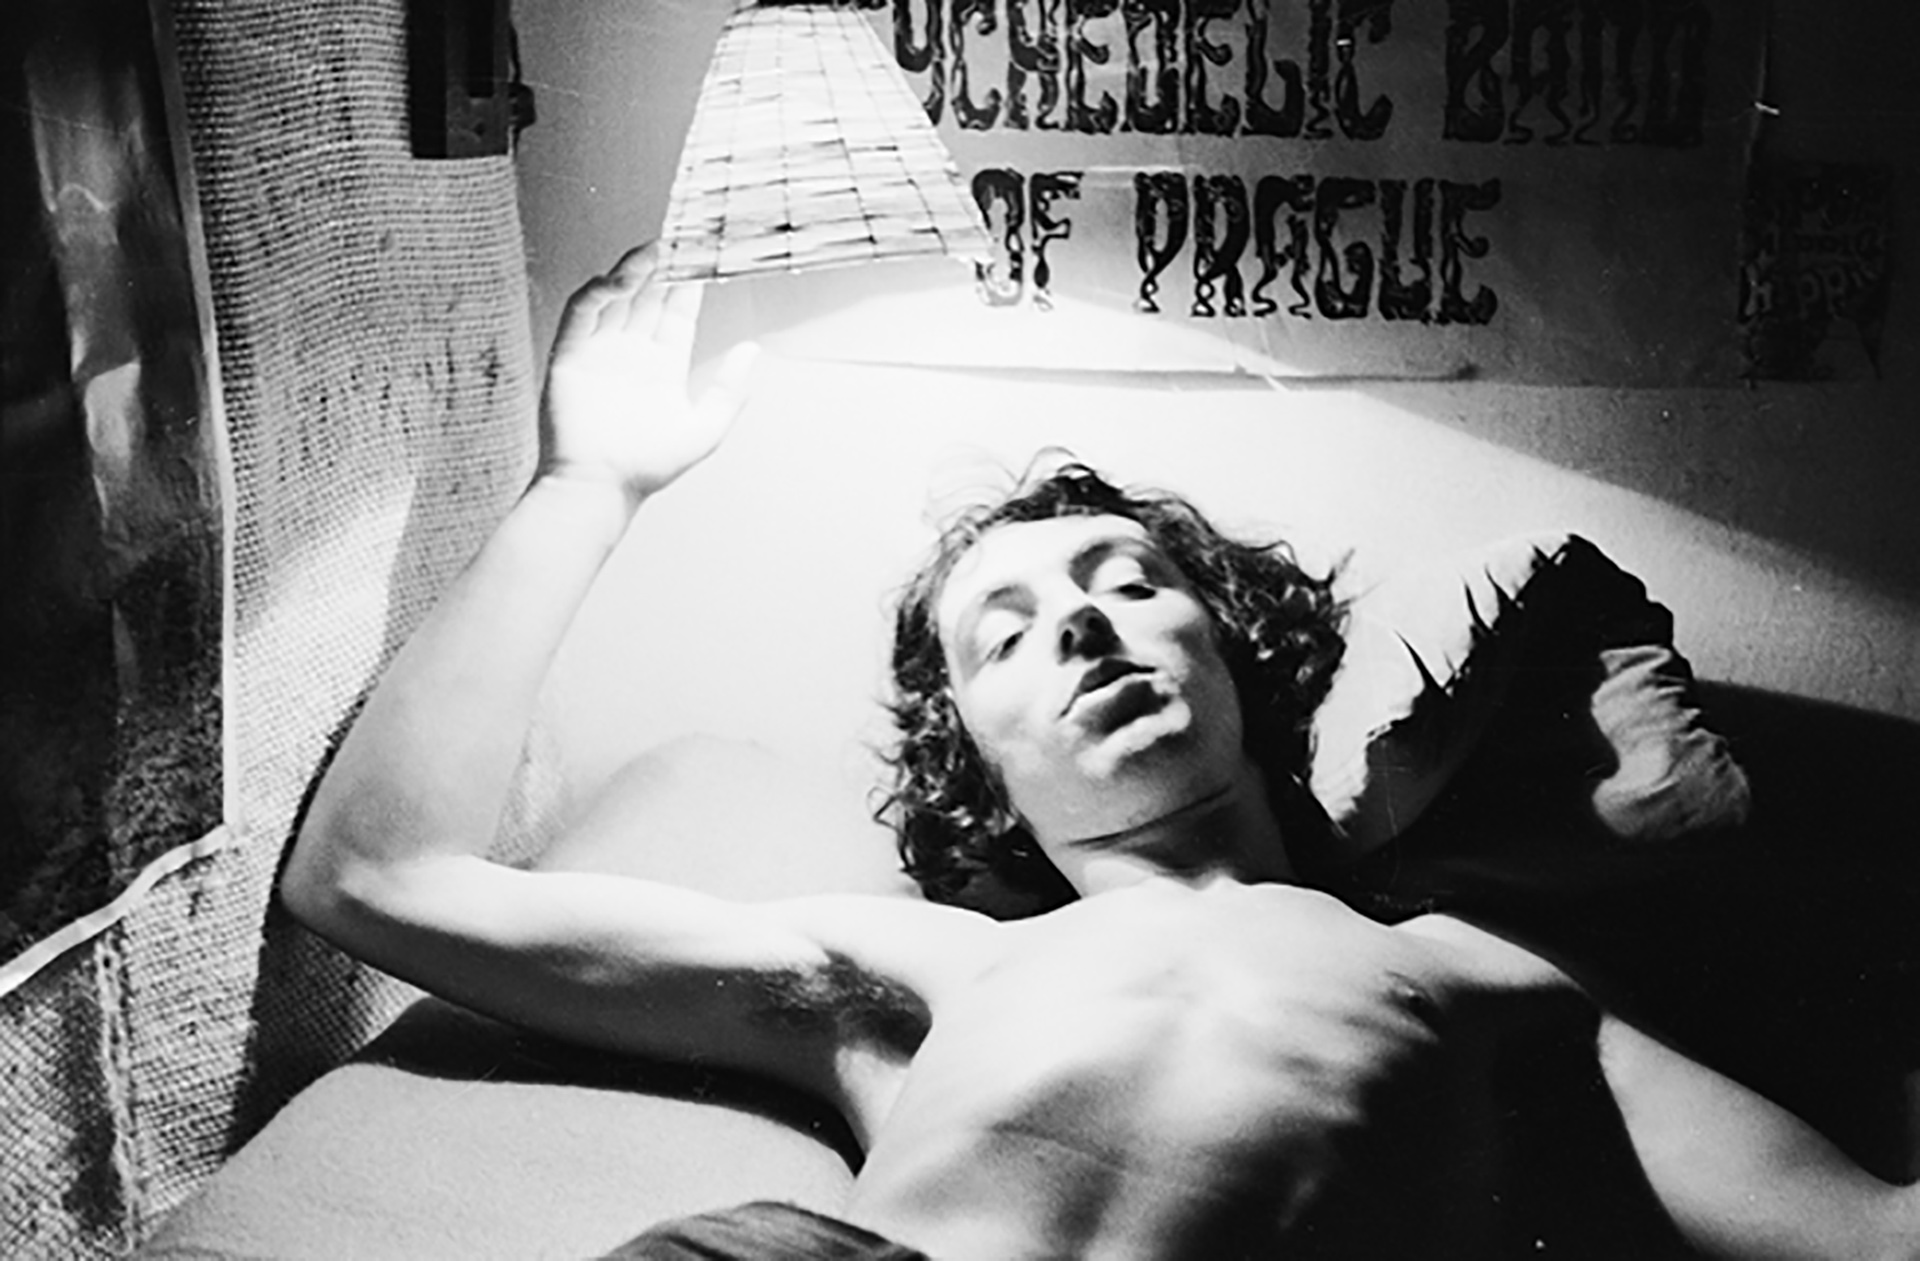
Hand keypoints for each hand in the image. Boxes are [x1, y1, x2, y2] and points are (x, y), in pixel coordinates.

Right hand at [538, 244, 758, 502]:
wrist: (599, 486)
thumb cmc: (649, 467)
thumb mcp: (706, 428)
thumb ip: (730, 389)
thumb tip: (754, 350)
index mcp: (663, 367)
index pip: (677, 312)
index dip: (690, 283)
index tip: (705, 256)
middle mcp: (632, 354)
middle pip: (648, 297)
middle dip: (663, 267)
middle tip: (679, 236)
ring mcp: (600, 352)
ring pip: (616, 298)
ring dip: (633, 272)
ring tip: (654, 250)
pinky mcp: (570, 355)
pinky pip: (582, 313)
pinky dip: (597, 292)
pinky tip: (618, 280)